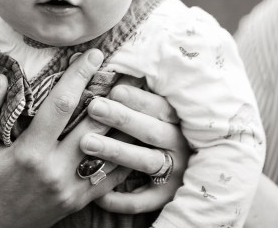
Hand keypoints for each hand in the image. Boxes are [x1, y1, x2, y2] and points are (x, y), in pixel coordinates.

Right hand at [0, 49, 122, 227]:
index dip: (79, 76)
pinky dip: (122, 153)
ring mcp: (70, 190)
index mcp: (29, 155)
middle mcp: (55, 172)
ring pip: (109, 151)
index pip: (61, 106)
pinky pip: (111, 176)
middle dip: (109, 95)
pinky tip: (126, 133)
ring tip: (128, 98)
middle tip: (120, 71)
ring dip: (119, 123)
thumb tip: (3, 79)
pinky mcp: (79, 202)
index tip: (94, 54)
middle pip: (95, 126)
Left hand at [81, 81, 188, 214]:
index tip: (114, 89)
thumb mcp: (162, 110)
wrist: (190, 171)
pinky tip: (97, 194)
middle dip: (121, 118)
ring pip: (145, 162)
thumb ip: (142, 98)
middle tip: (94, 107)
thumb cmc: (161, 126)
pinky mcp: (166, 196)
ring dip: (116, 151)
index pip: (159, 106)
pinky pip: (143, 201)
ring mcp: (174, 172)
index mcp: (177, 120)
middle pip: (150, 131)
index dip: (137, 98)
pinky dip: (121, 199)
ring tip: (86, 142)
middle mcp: (178, 145)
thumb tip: (111, 75)